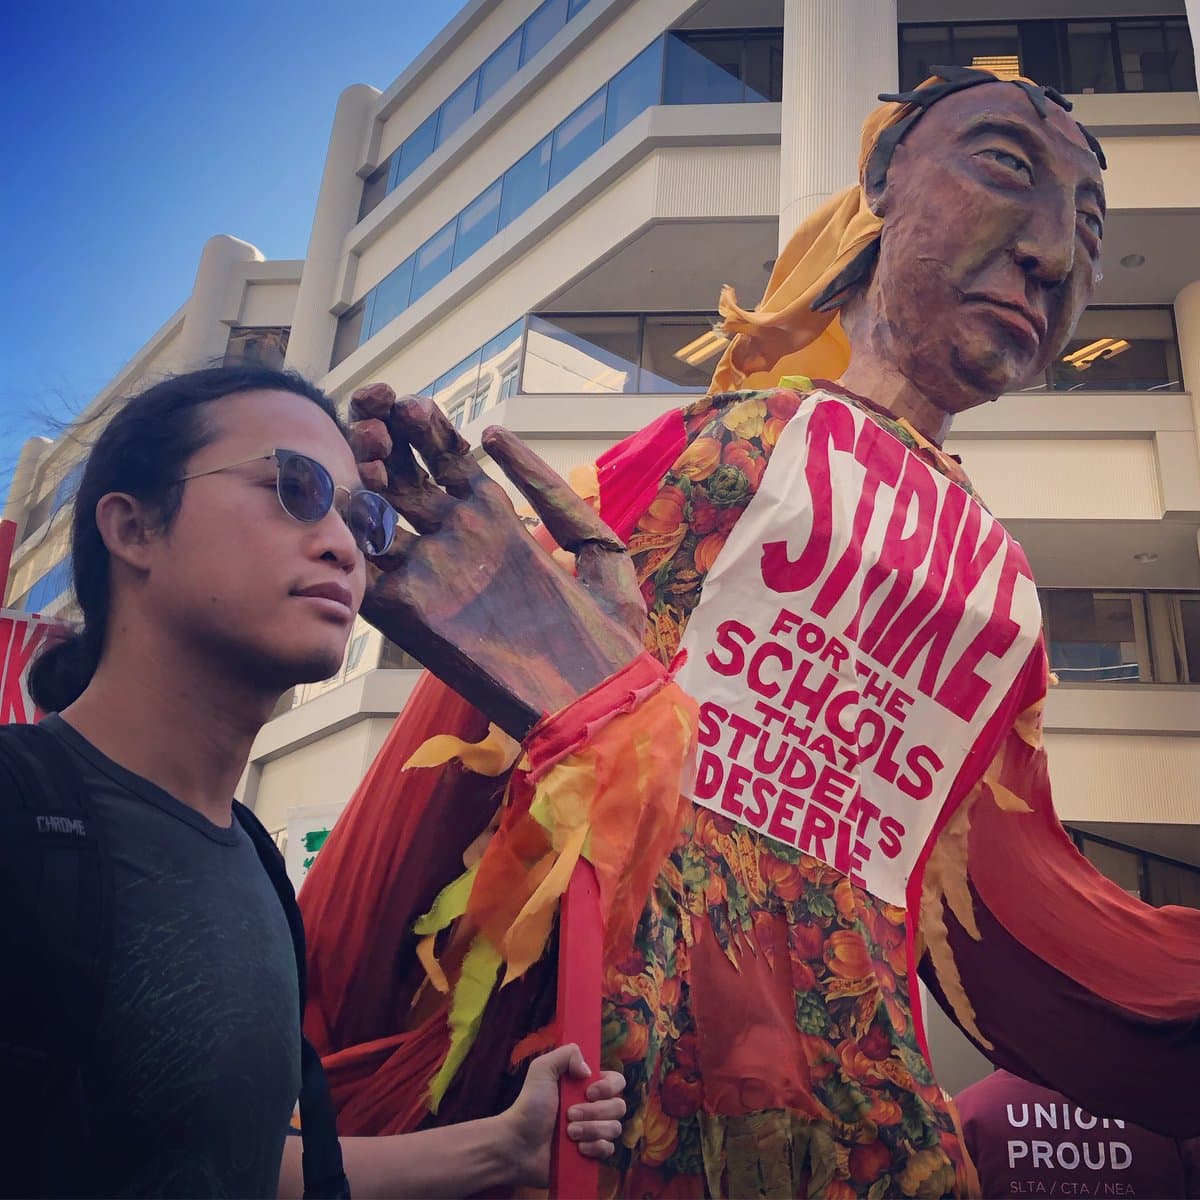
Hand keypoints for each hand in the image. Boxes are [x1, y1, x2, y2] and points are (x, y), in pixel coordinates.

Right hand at [347, 384, 644, 736]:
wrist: (600, 705)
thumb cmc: (612, 635)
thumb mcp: (598, 548)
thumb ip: (552, 492)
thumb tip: (490, 436)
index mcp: (497, 522)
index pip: (445, 463)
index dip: (425, 429)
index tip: (412, 399)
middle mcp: (457, 544)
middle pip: (405, 478)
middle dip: (386, 440)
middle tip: (380, 409)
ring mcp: (431, 576)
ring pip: (379, 514)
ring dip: (365, 475)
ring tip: (370, 440)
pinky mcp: (410, 614)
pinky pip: (365, 569)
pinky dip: (351, 532)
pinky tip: (356, 494)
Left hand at [501, 1044, 625, 1187]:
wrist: (518, 1145)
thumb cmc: (529, 1106)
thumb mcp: (542, 1069)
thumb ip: (566, 1055)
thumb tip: (588, 1070)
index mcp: (587, 1086)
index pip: (617, 1081)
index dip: (608, 1087)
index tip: (588, 1091)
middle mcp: (595, 1108)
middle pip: (619, 1106)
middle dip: (594, 1111)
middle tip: (569, 1114)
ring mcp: (595, 1132)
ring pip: (614, 1128)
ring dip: (591, 1130)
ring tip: (569, 1132)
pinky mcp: (592, 1154)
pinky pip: (608, 1149)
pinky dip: (594, 1147)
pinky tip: (577, 1148)